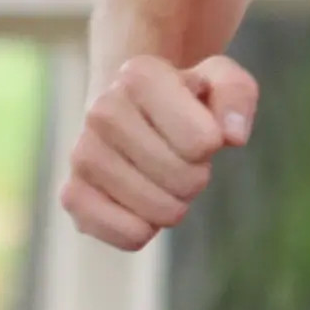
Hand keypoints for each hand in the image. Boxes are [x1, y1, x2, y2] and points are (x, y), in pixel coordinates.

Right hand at [60, 54, 257, 250]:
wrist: (132, 111)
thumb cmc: (186, 98)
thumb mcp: (220, 80)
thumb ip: (237, 95)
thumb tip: (233, 136)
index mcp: (140, 75)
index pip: (202, 142)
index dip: (212, 143)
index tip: (200, 129)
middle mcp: (103, 110)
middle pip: (183, 178)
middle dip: (197, 176)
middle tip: (183, 159)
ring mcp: (83, 153)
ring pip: (157, 211)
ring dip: (174, 204)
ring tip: (162, 178)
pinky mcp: (72, 194)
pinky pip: (128, 235)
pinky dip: (146, 230)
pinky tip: (140, 204)